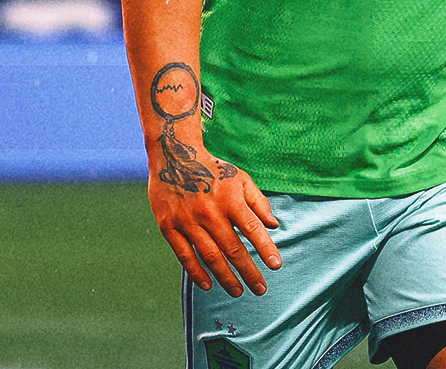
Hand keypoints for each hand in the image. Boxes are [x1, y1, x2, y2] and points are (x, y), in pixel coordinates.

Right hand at [148, 146, 281, 296]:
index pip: (252, 229)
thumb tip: (274, 225)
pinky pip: (184, 254)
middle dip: (248, 271)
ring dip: (226, 277)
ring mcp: (188, 220)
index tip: (276, 266)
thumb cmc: (213, 170)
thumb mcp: (240, 178)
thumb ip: (258, 202)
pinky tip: (208, 284)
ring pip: (210, 256)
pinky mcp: (169, 226)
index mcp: (230, 199)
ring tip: (238, 291)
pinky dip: (196, 272)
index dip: (266, 248)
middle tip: (260, 289)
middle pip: (233, 248)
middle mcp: (210, 212)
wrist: (173, 154)